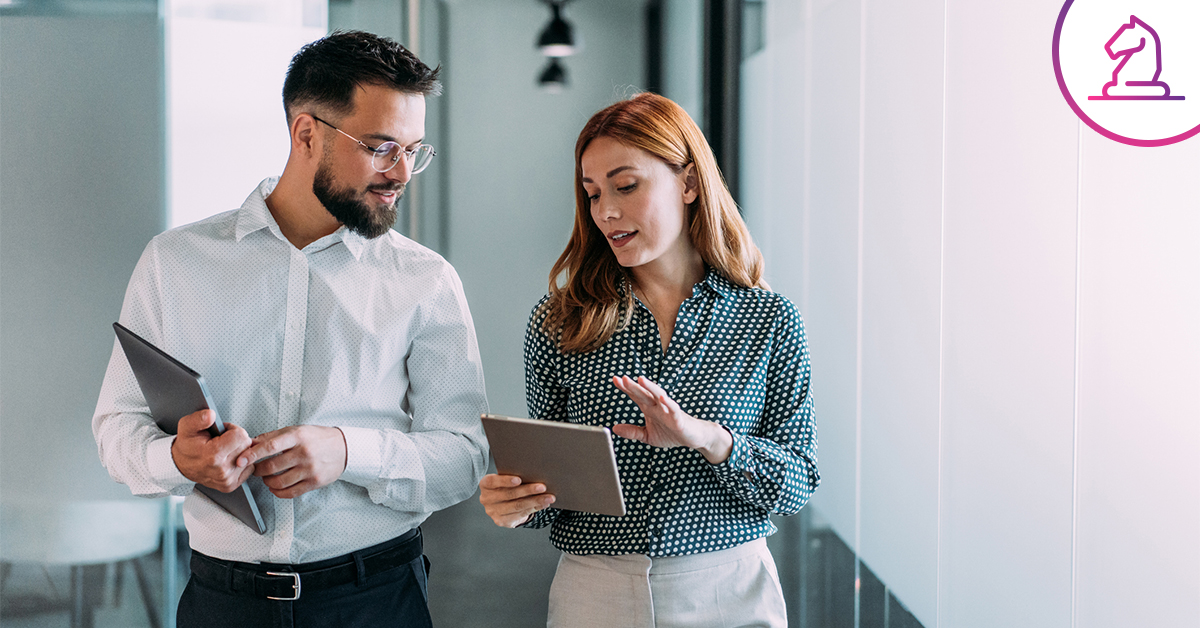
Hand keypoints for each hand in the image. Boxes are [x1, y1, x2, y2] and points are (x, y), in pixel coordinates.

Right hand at [171, 409, 255, 492]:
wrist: (180, 465)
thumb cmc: (187, 445)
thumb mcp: (187, 426)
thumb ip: (199, 418)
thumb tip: (211, 414)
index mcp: (214, 455)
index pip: (241, 436)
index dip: (233, 430)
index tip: (223, 432)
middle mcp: (222, 470)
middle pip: (246, 446)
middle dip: (237, 440)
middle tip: (222, 441)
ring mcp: (226, 480)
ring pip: (249, 457)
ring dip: (239, 451)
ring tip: (224, 451)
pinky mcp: (230, 485)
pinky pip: (249, 468)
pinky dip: (241, 462)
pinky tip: (228, 460)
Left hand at [240, 426, 346, 498]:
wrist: (344, 448)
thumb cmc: (318, 438)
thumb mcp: (297, 430)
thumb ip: (273, 437)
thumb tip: (251, 443)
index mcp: (298, 437)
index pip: (270, 446)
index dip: (252, 454)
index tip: (240, 460)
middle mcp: (304, 453)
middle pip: (271, 467)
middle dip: (257, 470)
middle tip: (254, 469)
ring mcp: (310, 469)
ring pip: (279, 482)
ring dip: (267, 482)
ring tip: (267, 478)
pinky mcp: (314, 482)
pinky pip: (290, 493)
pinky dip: (278, 492)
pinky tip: (275, 487)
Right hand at [479, 474, 554, 527]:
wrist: (501, 504)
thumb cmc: (506, 486)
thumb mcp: (505, 479)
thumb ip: (514, 477)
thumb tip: (535, 473)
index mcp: (485, 485)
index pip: (493, 481)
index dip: (505, 481)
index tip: (519, 479)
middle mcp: (486, 499)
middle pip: (509, 494)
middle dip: (528, 490)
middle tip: (542, 487)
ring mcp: (493, 512)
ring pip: (517, 506)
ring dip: (535, 501)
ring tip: (549, 497)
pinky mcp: (501, 521)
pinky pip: (521, 514)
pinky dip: (534, 508)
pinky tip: (544, 504)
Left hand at [611, 375, 732, 463]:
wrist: (693, 437)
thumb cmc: (671, 433)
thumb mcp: (648, 435)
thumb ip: (632, 431)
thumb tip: (615, 428)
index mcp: (649, 409)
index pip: (635, 396)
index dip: (625, 388)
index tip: (615, 379)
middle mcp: (658, 406)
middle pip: (644, 394)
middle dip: (634, 386)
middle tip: (623, 378)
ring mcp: (668, 410)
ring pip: (658, 396)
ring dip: (650, 387)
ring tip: (641, 379)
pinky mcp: (679, 418)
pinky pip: (673, 409)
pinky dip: (668, 403)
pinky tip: (662, 397)